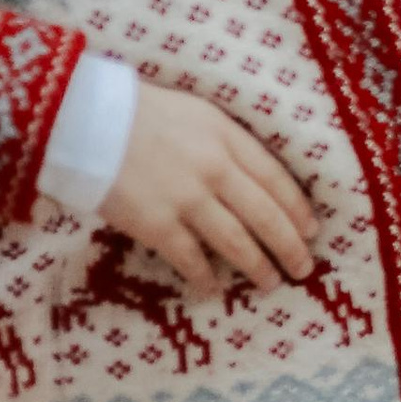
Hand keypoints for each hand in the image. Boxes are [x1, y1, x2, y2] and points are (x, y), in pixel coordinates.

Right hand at [105, 86, 317, 297]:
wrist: (89, 122)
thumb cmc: (142, 113)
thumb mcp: (198, 113)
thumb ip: (227, 142)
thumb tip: (253, 176)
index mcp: (228, 137)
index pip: (276, 179)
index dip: (297, 209)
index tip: (311, 230)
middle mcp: (216, 170)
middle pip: (265, 215)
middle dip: (289, 246)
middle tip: (303, 268)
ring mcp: (188, 199)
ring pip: (236, 242)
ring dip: (258, 266)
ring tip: (271, 282)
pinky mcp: (157, 225)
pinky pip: (191, 259)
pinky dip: (206, 277)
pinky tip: (214, 288)